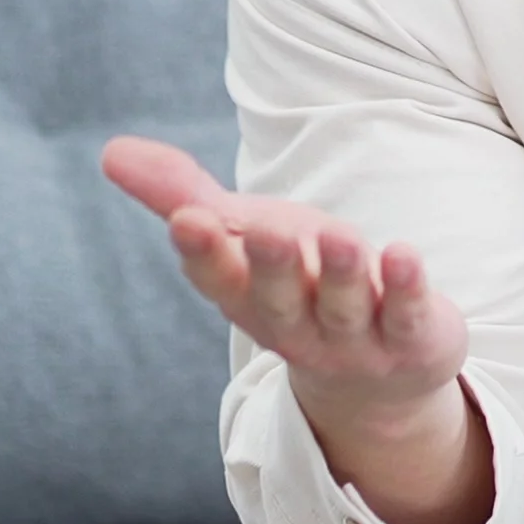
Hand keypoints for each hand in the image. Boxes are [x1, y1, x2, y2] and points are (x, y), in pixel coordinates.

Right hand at [99, 135, 488, 523]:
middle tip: (263, 230)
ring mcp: (356, 339)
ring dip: (340, 273)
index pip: (219, 280)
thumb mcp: (247, 237)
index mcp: (249, 299)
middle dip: (271, 265)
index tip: (187, 220)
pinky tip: (403, 253)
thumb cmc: (301, 284)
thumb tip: (110, 150)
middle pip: (280, 298)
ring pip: (344, 307)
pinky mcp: (414, 339)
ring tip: (338, 235)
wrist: (380, 373)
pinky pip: (409, 314)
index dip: (204, 254)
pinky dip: (408, 287)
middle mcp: (297, 325)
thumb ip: (183, 196)